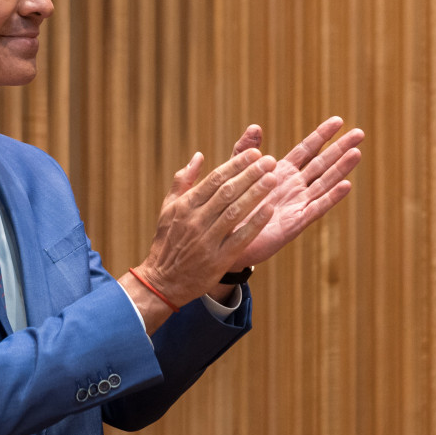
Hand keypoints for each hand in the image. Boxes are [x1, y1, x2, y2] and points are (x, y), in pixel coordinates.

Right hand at [129, 148, 279, 318]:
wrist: (162, 281)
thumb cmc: (167, 241)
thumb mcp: (168, 208)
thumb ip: (183, 180)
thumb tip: (199, 156)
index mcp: (185, 205)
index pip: (215, 179)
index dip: (236, 164)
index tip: (255, 153)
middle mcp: (196, 220)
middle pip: (227, 192)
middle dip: (250, 174)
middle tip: (270, 161)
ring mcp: (207, 240)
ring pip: (235, 212)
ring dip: (256, 194)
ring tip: (273, 179)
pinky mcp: (218, 259)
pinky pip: (240, 238)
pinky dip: (255, 223)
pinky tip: (269, 210)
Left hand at [231, 117, 363, 267]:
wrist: (223, 239)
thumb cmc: (230, 206)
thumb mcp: (235, 173)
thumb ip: (244, 151)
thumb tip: (255, 126)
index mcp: (281, 173)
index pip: (306, 149)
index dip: (322, 135)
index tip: (339, 120)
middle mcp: (294, 187)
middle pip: (322, 163)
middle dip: (340, 148)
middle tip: (360, 132)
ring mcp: (297, 205)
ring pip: (324, 184)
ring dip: (340, 169)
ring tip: (356, 152)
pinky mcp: (295, 223)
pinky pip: (316, 208)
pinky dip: (331, 197)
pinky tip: (346, 185)